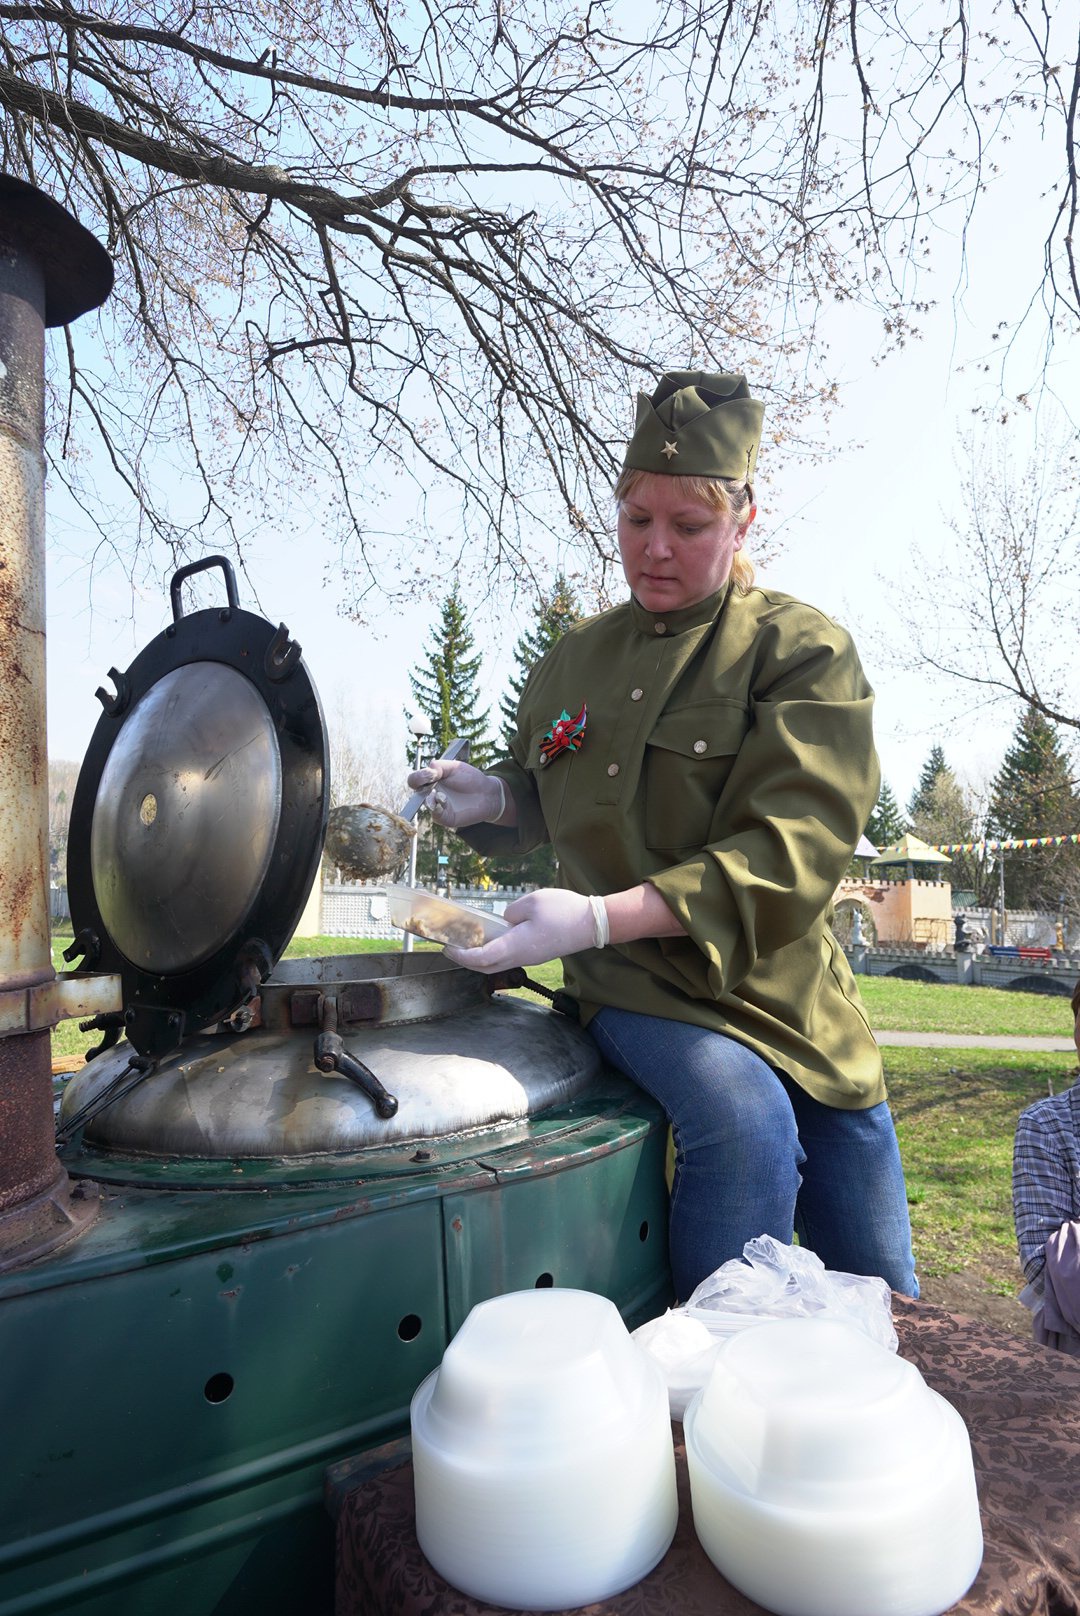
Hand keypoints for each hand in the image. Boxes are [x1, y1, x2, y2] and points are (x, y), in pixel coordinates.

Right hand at [406, 759, 505, 828]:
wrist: (486, 793)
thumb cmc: (470, 778)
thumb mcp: (454, 767)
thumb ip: (439, 766)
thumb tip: (427, 769)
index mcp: (431, 781)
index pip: (414, 780)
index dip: (418, 777)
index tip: (430, 774)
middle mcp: (431, 794)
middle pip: (416, 793)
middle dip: (422, 787)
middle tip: (432, 783)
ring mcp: (437, 806)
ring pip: (426, 804)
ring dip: (431, 798)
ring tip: (441, 795)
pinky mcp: (445, 817)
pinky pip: (436, 815)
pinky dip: (438, 808)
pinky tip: (444, 802)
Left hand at [444, 888, 605, 972]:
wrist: (593, 925)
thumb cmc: (564, 911)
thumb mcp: (532, 902)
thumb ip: (511, 912)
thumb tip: (504, 921)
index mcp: (516, 946)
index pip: (481, 958)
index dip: (461, 955)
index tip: (448, 947)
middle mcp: (520, 957)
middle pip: (486, 968)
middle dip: (466, 960)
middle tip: (452, 947)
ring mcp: (529, 958)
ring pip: (497, 965)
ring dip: (479, 958)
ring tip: (469, 942)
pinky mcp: (536, 955)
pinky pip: (508, 959)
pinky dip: (493, 954)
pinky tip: (492, 939)